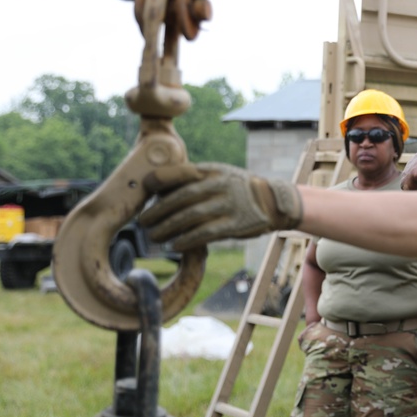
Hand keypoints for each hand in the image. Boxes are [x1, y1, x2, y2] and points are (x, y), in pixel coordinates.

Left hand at [139, 162, 301, 250]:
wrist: (273, 201)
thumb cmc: (238, 189)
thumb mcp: (220, 175)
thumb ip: (196, 180)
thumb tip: (160, 191)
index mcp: (213, 171)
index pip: (179, 172)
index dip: (158, 181)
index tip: (144, 189)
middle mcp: (220, 185)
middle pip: (180, 198)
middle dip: (158, 211)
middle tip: (143, 222)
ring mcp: (229, 205)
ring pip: (189, 217)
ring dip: (168, 228)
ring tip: (155, 237)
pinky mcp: (235, 224)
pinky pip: (205, 233)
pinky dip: (186, 240)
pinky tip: (175, 246)